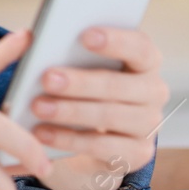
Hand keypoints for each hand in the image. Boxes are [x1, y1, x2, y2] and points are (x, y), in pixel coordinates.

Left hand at [20, 26, 168, 189]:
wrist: (94, 135)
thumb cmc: (85, 87)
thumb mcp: (81, 66)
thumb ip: (69, 51)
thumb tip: (34, 38)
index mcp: (145, 61)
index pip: (140, 46)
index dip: (115, 40)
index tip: (84, 36)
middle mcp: (154, 91)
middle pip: (118, 85)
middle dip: (80, 82)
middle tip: (46, 78)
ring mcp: (149, 124)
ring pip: (110, 116)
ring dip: (71, 112)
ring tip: (38, 107)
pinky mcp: (138, 153)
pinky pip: (102, 147)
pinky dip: (69, 139)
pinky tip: (43, 133)